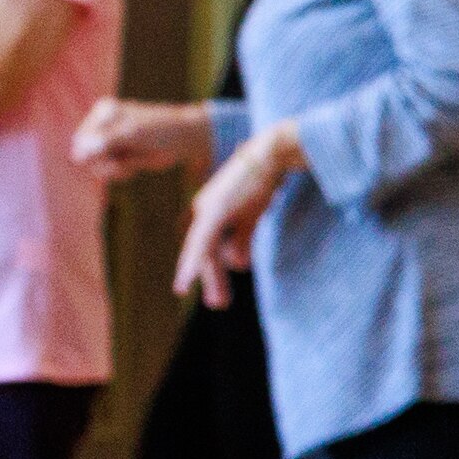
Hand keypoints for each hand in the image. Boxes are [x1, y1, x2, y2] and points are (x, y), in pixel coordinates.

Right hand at [73, 98, 212, 180]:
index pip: (82, 141)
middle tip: (124, 164)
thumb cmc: (161, 130)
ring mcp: (109, 140)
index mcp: (103, 111)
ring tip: (132, 164)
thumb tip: (79, 155)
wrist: (185, 137)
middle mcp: (102, 124)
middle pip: (85, 156)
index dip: (95, 155)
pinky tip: (134, 167)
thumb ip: (105, 142)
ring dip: (114, 170)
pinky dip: (120, 173)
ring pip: (96, 166)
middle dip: (105, 164)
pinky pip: (108, 171)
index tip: (114, 157)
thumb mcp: (133, 134)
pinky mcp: (118, 154)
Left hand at [175, 137, 294, 308]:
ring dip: (213, 278)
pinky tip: (209, 277)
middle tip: (217, 304)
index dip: (198, 268)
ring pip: (205, 251)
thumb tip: (238, 265)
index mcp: (206, 210)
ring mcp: (210, 210)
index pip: (202, 245)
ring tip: (220, 302)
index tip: (189, 288)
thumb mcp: (250, 214)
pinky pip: (205, 241)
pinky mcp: (219, 210)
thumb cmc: (261, 180)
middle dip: (208, 279)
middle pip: (202, 251)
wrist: (269, 154)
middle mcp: (202, 210)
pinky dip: (200, 260)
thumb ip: (241, 239)